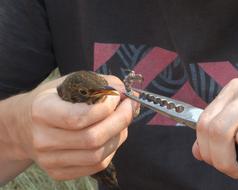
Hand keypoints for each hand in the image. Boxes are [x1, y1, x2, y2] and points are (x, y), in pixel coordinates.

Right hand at [4, 74, 136, 179]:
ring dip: (119, 135)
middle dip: (120, 120)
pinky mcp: (59, 173)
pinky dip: (112, 149)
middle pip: (93, 139)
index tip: (118, 95)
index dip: (106, 107)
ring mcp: (50, 160)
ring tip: (121, 121)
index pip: (80, 117)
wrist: (24, 127)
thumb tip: (124, 90)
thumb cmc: (52, 101)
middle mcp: (43, 139)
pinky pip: (96, 166)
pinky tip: (112, 135)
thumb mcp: (69, 83)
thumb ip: (98, 83)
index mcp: (42, 111)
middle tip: (129, 107)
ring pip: (98, 155)